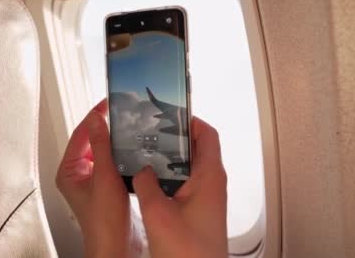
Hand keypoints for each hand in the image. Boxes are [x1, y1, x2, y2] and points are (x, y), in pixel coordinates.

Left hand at [56, 100, 142, 257]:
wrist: (117, 245)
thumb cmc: (103, 222)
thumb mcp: (103, 177)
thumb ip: (101, 146)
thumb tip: (96, 120)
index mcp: (69, 171)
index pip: (79, 135)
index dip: (93, 117)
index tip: (105, 104)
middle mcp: (78, 175)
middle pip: (91, 141)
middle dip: (104, 128)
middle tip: (119, 113)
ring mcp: (92, 180)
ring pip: (102, 152)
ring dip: (114, 142)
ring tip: (126, 129)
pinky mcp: (107, 186)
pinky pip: (112, 162)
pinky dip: (121, 154)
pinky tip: (132, 150)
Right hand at [133, 117, 227, 257]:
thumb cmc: (190, 254)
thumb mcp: (158, 213)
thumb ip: (146, 185)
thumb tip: (141, 170)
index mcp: (210, 177)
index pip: (207, 134)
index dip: (190, 119)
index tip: (171, 111)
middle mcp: (212, 184)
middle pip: (198, 147)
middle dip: (175, 136)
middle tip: (153, 128)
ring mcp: (206, 197)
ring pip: (189, 166)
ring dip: (170, 157)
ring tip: (147, 150)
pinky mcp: (198, 210)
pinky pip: (184, 182)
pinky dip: (169, 175)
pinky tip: (149, 181)